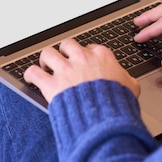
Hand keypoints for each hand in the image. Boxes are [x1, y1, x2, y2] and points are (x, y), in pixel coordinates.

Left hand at [24, 38, 139, 103]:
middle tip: (63, 60)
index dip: (85, 54)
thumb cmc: (118, 102)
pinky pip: (34, 72)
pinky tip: (31, 78)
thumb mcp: (131, 87)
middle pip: (67, 44)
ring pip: (47, 53)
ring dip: (45, 59)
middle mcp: (81, 58)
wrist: (105, 117)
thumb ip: (127, 80)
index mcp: (101, 56)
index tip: (83, 61)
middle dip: (63, 52)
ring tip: (46, 66)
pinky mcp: (52, 84)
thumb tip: (129, 82)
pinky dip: (30, 74)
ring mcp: (65, 70)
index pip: (89, 47)